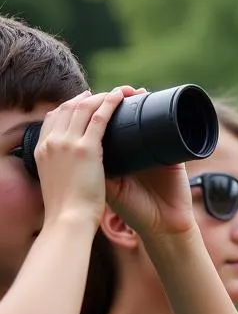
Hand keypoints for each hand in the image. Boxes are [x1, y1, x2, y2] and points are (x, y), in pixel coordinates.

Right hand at [33, 89, 123, 228]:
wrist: (68, 220)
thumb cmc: (67, 210)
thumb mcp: (55, 185)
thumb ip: (60, 171)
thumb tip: (69, 171)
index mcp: (41, 150)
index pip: (52, 119)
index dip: (67, 108)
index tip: (79, 103)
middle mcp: (51, 142)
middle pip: (67, 108)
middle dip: (84, 98)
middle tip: (99, 95)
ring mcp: (66, 143)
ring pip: (82, 108)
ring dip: (99, 97)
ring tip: (115, 94)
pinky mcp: (86, 149)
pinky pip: (99, 117)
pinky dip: (109, 103)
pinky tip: (120, 96)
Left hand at [104, 86, 196, 239]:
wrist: (162, 226)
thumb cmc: (133, 210)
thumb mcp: (107, 186)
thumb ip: (90, 168)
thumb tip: (68, 143)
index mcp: (120, 156)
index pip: (107, 126)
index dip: (100, 108)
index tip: (91, 95)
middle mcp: (138, 151)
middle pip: (129, 118)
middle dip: (121, 100)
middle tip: (116, 90)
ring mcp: (157, 151)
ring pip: (150, 120)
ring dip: (144, 101)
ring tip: (136, 91)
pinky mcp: (176, 155)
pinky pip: (173, 131)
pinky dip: (167, 116)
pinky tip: (158, 103)